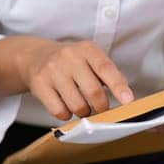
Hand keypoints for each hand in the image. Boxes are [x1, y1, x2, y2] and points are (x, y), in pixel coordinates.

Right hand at [0, 37, 133, 119]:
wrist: (35, 57)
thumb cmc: (72, 62)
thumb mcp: (91, 59)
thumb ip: (109, 74)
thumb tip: (126, 96)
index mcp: (87, 49)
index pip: (106, 69)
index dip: (118, 86)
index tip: (128, 101)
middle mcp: (69, 57)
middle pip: (93, 93)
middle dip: (101, 107)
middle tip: (100, 109)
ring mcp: (52, 70)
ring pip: (77, 106)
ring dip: (84, 113)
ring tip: (82, 106)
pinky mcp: (38, 85)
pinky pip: (59, 111)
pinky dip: (66, 114)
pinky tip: (65, 106)